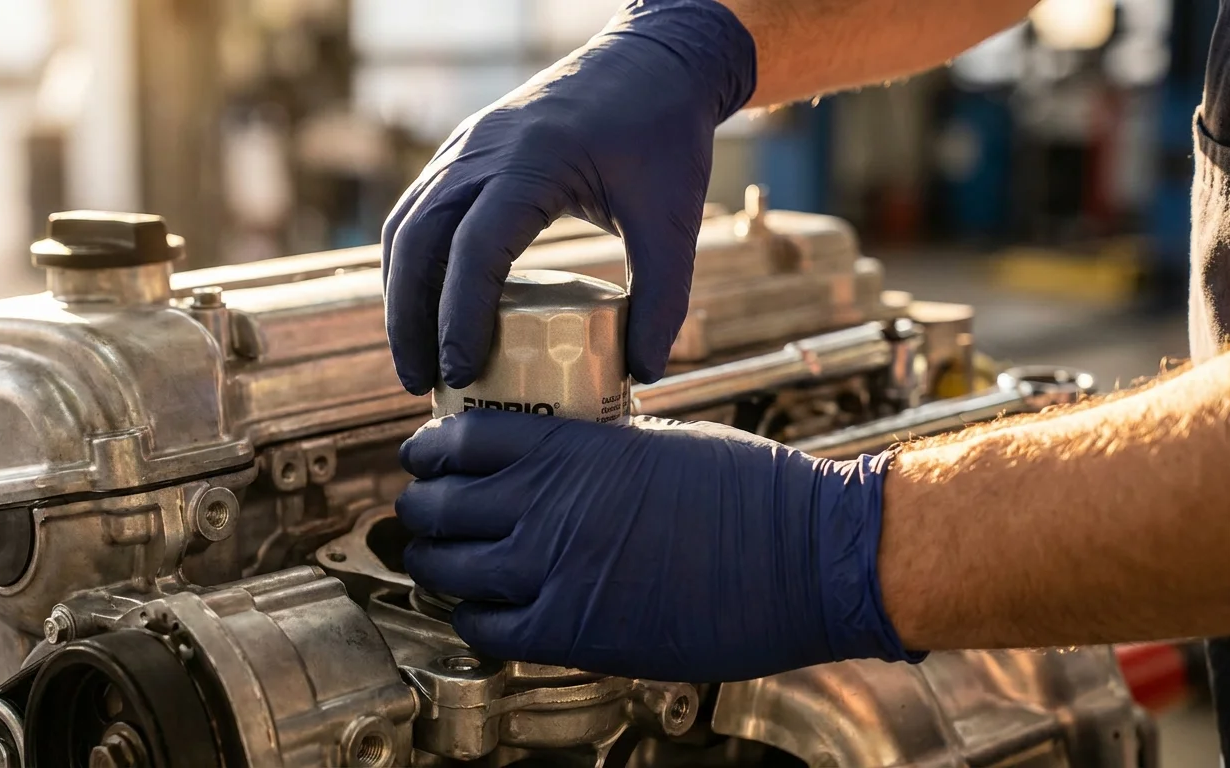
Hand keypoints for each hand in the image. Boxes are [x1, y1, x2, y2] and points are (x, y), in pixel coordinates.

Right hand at [381, 0, 756, 394]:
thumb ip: (664, 296)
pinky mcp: (463, 152)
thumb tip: (644, 374)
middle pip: (417, 239)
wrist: (652, 63)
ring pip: (405, 226)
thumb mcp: (674, 218)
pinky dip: (411, 265)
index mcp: (532, 161)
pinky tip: (426, 311)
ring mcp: (465, 146)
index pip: (474, 247)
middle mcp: (483, 149)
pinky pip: (417, 211)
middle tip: (421, 382)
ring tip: (417, 359)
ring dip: (400, 295)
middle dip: (409, 317)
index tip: (461, 371)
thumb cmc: (665, 136)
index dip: (459, 314)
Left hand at [396, 410, 924, 682]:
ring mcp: (555, 570)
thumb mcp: (663, 443)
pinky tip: (484, 613)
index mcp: (573, 447)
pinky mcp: (574, 632)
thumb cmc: (755, 495)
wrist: (808, 558)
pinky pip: (486, 629)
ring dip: (436, 563)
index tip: (426, 457)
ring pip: (447, 568)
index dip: (430, 450)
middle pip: (438, 505)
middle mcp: (549, 505)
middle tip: (424, 513)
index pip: (461, 439)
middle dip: (421, 508)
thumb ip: (599, 452)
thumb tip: (563, 462)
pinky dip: (473, 620)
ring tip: (442, 562)